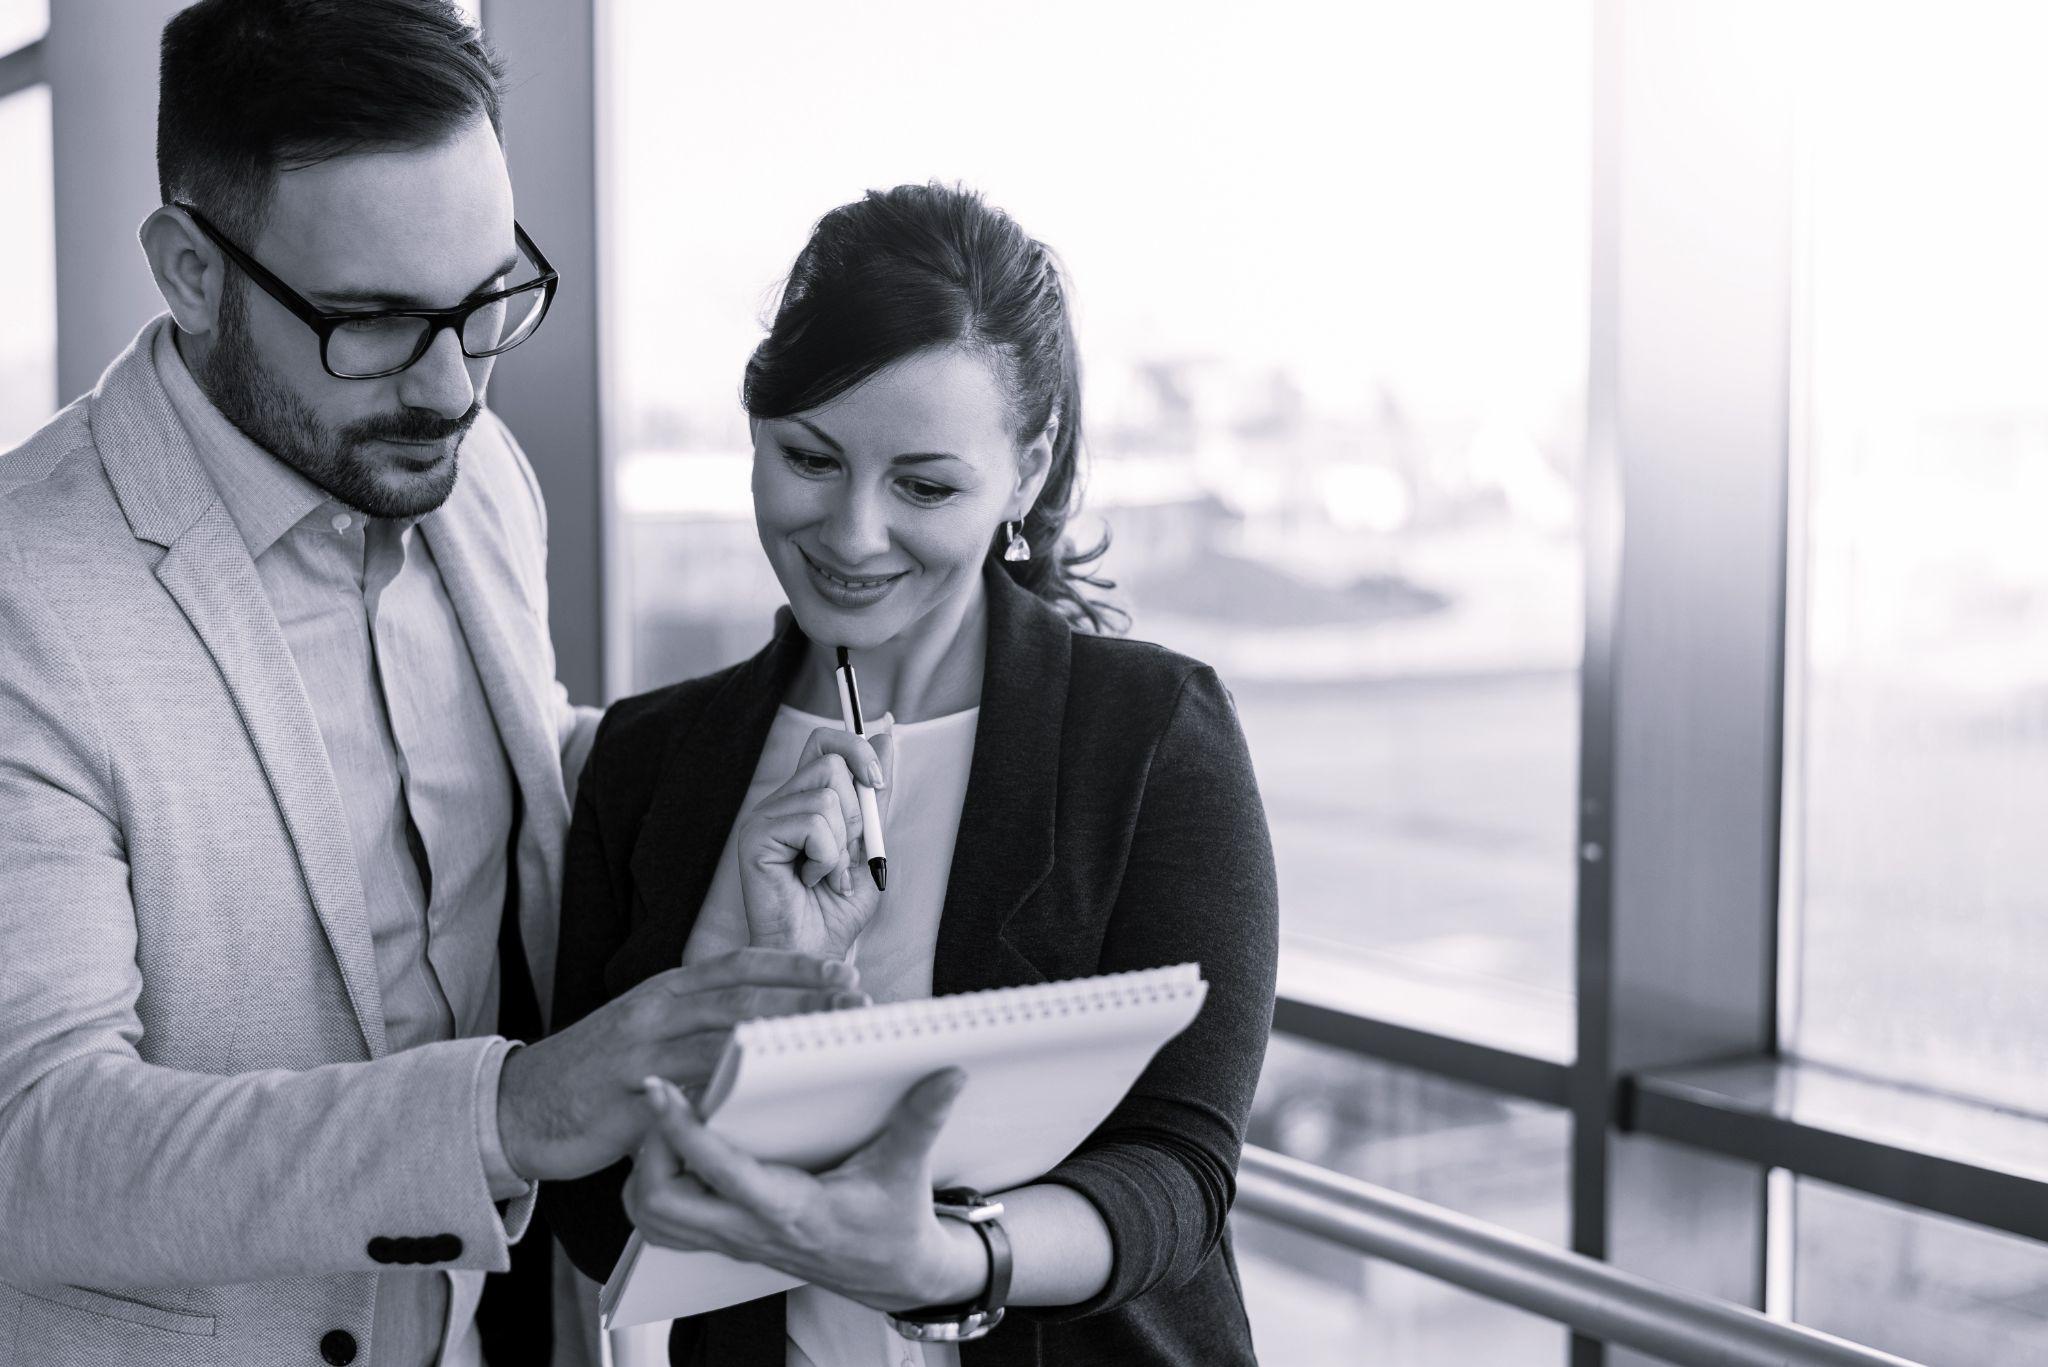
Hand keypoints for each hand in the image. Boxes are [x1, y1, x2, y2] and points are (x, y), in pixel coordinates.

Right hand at [496, 948, 865, 1181]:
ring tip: (829, 1050)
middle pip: (743, 997)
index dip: (796, 966)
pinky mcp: (625, 1098)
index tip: (845, 971)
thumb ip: (700, 1019)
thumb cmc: (597, 1071)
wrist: (519, 1105)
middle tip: (858, 1004)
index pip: (740, 964)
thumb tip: (774, 1024)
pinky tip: (771, 1105)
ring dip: (780, 1044)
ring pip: (722, 1041)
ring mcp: (639, 1053)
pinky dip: (730, 1097)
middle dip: (805, 998)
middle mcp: (655, 1011)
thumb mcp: (648, 1027)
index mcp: (666, 989)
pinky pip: (688, 1097)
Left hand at [625, 1069, 986, 1312]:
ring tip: (666, 1124)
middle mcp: (750, 1230)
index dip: (681, 1130)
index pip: (717, 1172)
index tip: (660, 1089)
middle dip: (648, 1151)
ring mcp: (734, 1240)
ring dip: (645, 1171)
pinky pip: (666, 1224)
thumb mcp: (907, 1170)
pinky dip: (654, 1188)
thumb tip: (949, 1074)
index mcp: (789, 1209)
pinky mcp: (729, 1239)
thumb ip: (922, 1119)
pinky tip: (676, 1153)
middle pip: (661, 1204)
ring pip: (653, 1219)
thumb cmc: (894, 1222)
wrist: (894, 1275)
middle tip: (663, 1103)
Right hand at [737, 726, 893, 960]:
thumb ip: (874, 797)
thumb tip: (886, 738)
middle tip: (844, 854)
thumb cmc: (836, 908)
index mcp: (802, 799)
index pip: (823, 741)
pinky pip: (813, 824)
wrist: (815, 954)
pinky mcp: (755, 837)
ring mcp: (764, 817)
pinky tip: (811, 880)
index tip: (877, 780)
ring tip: (827, 875)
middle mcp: (780, 802)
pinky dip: (827, 858)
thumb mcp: (868, 844)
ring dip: (841, 845)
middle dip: (856, 814)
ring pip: (827, 798)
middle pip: (832, 764)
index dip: (854, 748)